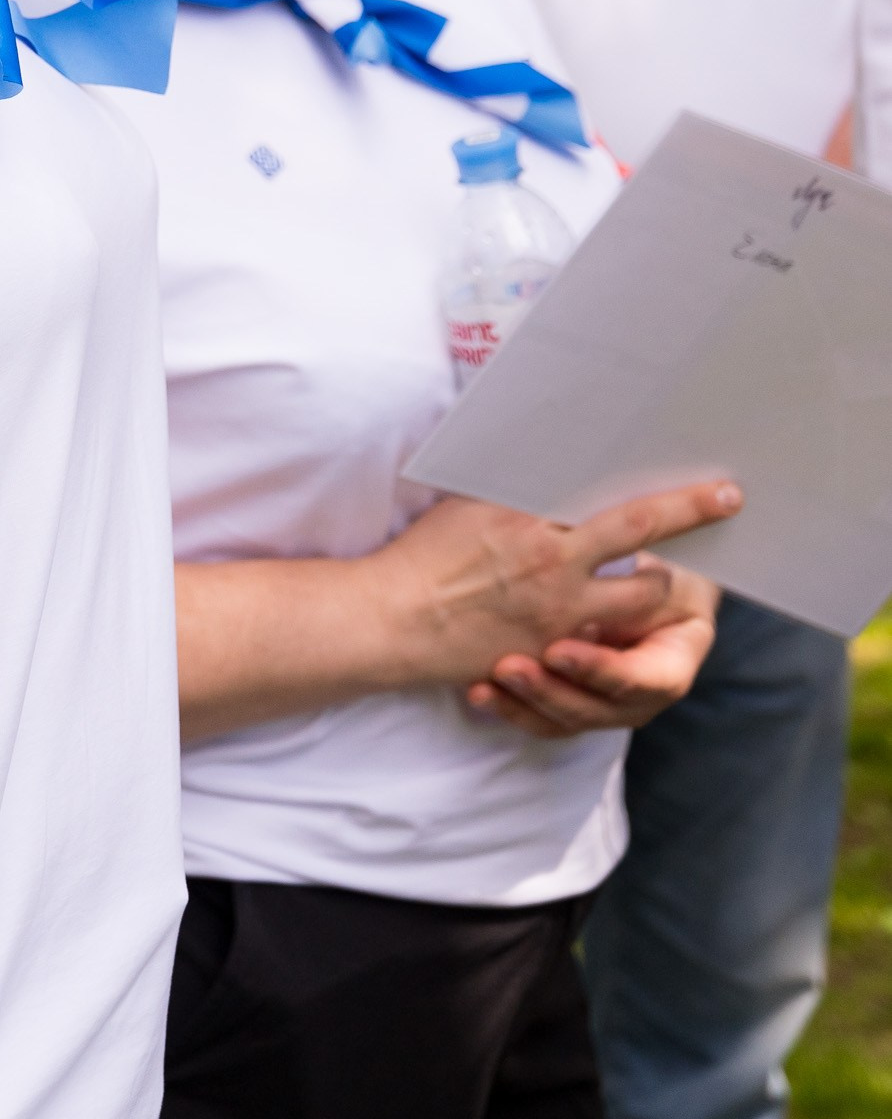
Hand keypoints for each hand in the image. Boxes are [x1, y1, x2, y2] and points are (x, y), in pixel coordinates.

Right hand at [379, 480, 740, 689]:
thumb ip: (523, 491)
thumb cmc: (425, 555)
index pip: (619, 498)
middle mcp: (555, 560)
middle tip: (723, 507)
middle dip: (689, 520)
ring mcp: (558, 610)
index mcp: (535, 516)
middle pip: (642, 534)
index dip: (678, 497)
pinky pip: (611, 635)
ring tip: (662, 577)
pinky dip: (627, 624)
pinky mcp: (553, 649)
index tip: (717, 489)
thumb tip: (561, 469)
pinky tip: (626, 619)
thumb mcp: (472, 502)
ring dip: (660, 585)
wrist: (395, 619)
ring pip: (642, 597)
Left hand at [470, 568, 721, 737]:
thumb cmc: (651, 561)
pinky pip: (542, 717)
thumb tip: (631, 551)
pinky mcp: (572, 701)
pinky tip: (479, 692)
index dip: (602, 669)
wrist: (642, 575)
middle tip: (510, 667)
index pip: (646, 680)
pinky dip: (512, 707)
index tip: (557, 650)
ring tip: (490, 680)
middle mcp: (643, 691)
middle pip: (598, 709)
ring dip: (526, 700)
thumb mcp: (656, 563)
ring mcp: (607, 702)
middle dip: (552, 691)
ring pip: (566, 718)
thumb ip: (642, 572)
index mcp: (674, 658)